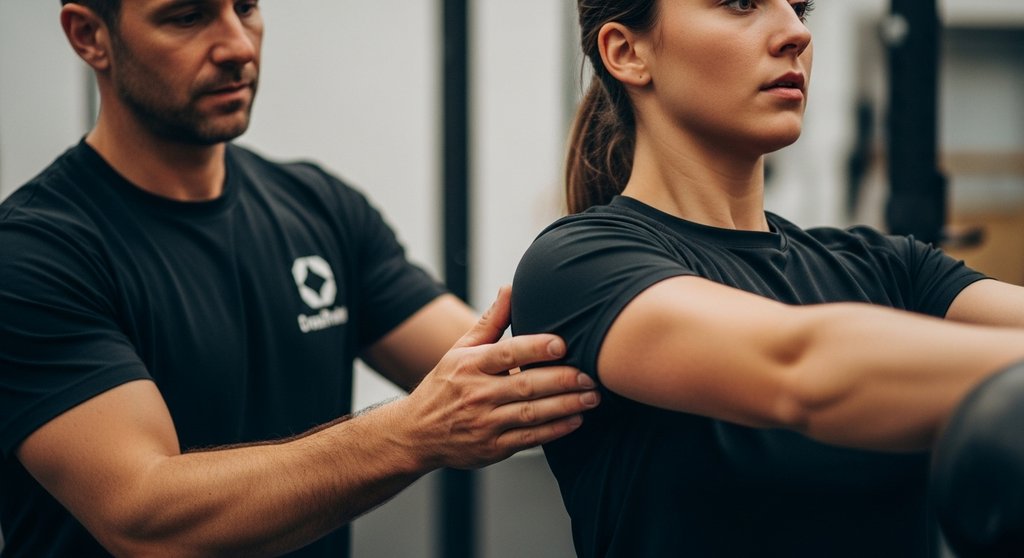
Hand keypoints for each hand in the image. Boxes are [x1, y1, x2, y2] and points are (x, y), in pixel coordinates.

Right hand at [398, 285, 598, 469]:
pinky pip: (529, 439)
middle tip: (591, 374)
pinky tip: (575, 420)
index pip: (506, 353)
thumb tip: (511, 287)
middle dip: (562, 379)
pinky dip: (554, 430)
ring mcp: (484, 423)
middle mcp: (476, 394)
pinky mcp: (492, 448)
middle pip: (525, 385)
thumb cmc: (445, 385)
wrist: (416, 433)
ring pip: (532, 413)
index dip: (535, 348)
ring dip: (566, 405)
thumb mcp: (460, 350)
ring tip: (592, 397)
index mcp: (469, 365)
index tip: (563, 343)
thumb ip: (491, 322)